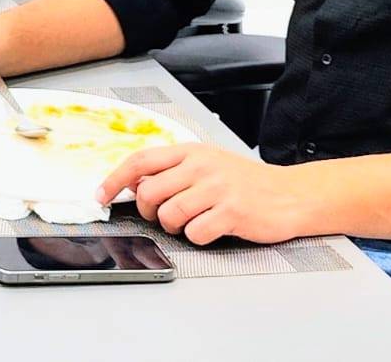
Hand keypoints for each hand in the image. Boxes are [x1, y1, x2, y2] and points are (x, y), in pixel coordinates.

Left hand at [95, 143, 310, 245]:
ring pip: (169, 214)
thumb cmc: (246, 182)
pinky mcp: (232, 212)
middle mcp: (201, 166)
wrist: (291, 194)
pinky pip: (196, 233)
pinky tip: (213, 230)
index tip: (100, 196)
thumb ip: (173, 170)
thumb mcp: (207, 164)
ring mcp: (217, 188)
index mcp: (191, 152)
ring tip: (193, 222)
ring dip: (174, 227)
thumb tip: (134, 184)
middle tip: (163, 216)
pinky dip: (199, 238)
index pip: (140, 161)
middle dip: (149, 211)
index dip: (114, 180)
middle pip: (149, 192)